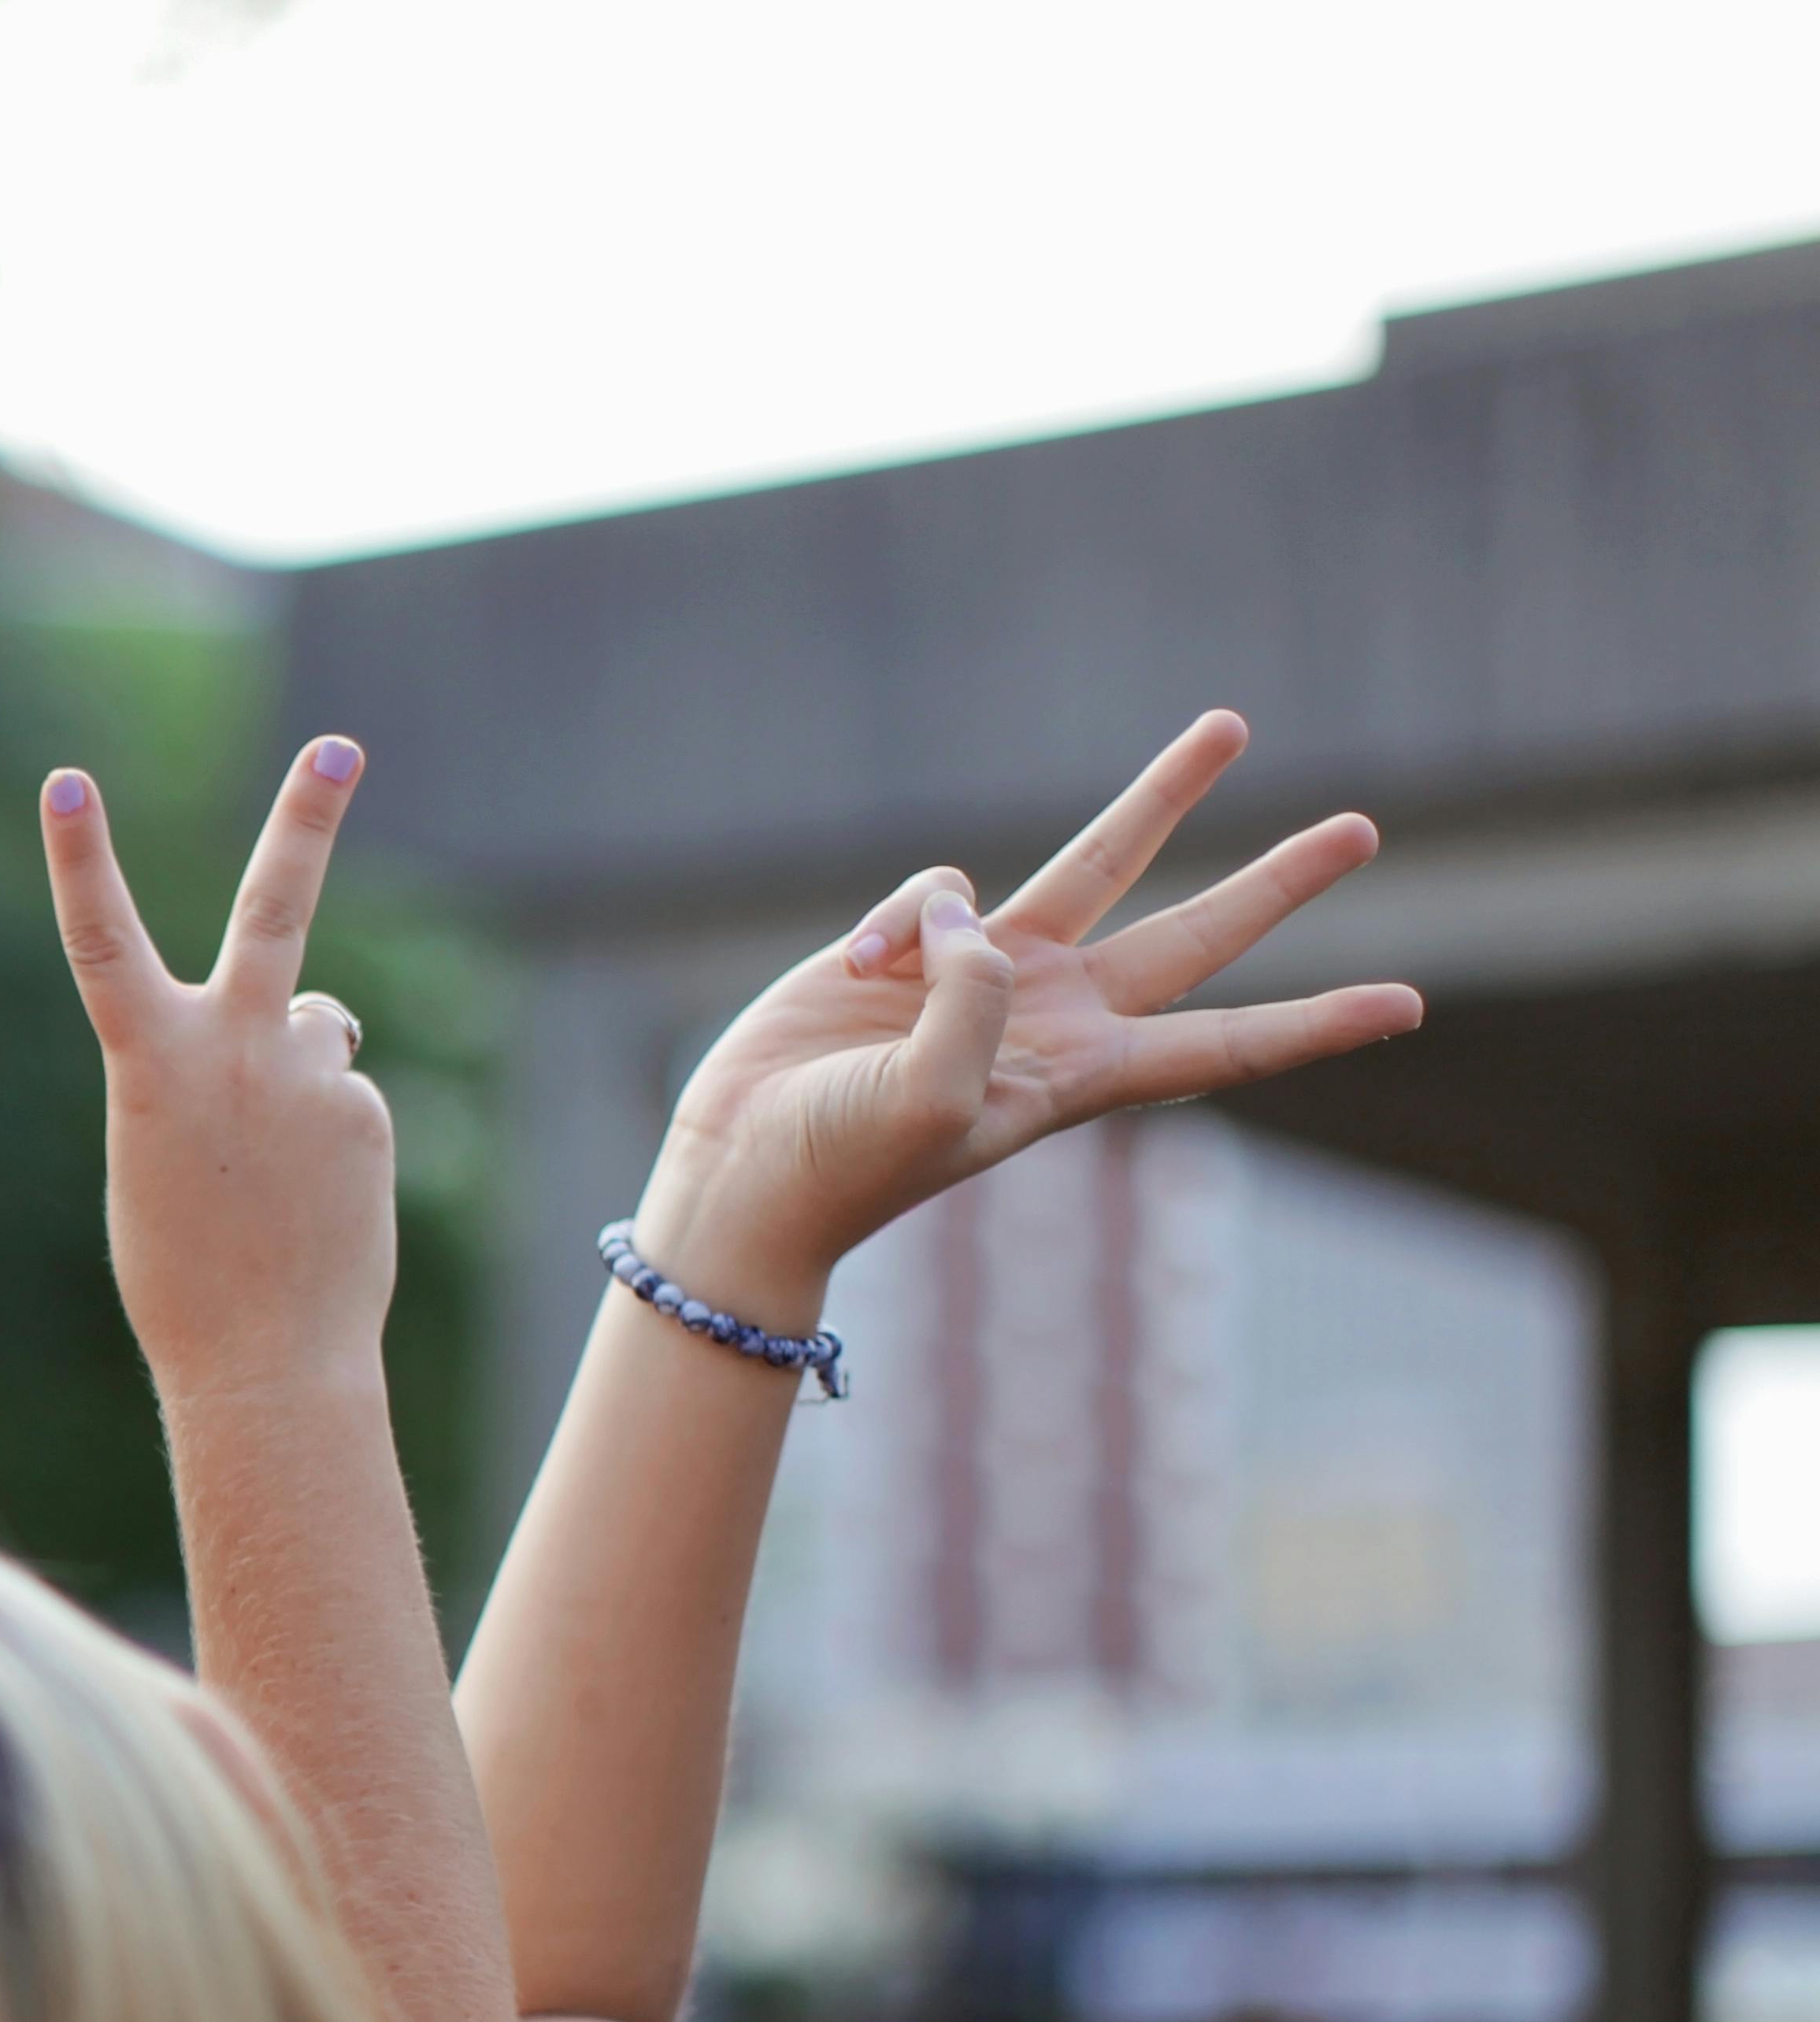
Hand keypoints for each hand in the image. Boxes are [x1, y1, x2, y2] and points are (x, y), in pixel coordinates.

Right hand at [41, 737, 395, 1396]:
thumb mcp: (161, 1155)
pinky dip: (328, 1138)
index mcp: (148, 1061)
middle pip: (273, 905)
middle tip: (338, 745)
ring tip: (276, 1171)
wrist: (265, 1361)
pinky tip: (313, 1202)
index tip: (65, 782)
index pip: (100, 942)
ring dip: (300, 1072)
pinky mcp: (365, 1109)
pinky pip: (341, 1096)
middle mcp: (232, 1047)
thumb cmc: (184, 1273)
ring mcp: (309, 1073)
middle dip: (307, 816)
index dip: (77, 860)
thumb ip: (206, 1071)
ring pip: (313, 1029)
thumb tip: (297, 1028)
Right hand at [640, 712, 1421, 1312]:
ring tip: (1235, 724)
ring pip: (1102, 862)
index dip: (1315, 1023)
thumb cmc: (842, 1162)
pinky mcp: (912, 944)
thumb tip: (979, 916)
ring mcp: (985, 976)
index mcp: (1080, 1076)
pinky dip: (900, 918)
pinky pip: (938, 892)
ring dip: (1168, 795)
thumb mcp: (926, 1096)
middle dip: (1278, 884)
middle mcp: (1054, 1017)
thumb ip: (976, 1001)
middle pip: (1195, 936)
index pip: (1224, 1046)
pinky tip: (855, 971)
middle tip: (1362, 831)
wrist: (741, 1169)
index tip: (1408, 1006)